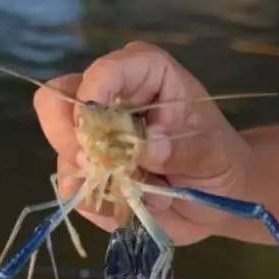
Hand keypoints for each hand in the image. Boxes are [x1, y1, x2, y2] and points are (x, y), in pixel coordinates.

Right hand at [33, 41, 252, 245]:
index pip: (103, 71)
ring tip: (142, 192)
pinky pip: (75, 191)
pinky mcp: (89, 174)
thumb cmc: (221, 160)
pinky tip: (134, 207)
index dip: (92, 95)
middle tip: (101, 167)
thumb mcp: (214, 152)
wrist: (217, 200)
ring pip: (63, 151)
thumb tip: (149, 147)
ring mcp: (94, 138)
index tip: (97, 129)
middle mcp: (110, 99)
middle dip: (74, 141)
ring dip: (98, 181)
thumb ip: (184, 148)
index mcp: (144, 74)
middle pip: (57, 102)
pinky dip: (102, 205)